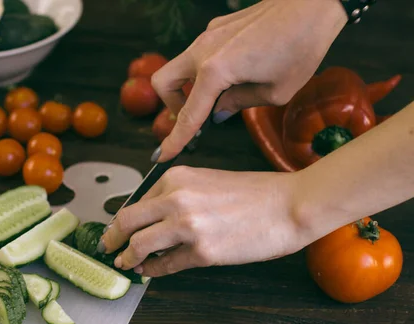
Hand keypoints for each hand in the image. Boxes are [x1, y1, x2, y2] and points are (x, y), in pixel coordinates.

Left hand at [99, 166, 308, 277]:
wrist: (289, 204)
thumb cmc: (255, 193)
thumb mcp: (208, 181)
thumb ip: (178, 196)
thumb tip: (153, 219)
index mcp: (177, 177)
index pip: (137, 201)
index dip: (123, 219)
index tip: (117, 229)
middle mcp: (176, 199)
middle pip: (127, 221)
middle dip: (112, 238)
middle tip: (107, 247)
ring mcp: (187, 226)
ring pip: (139, 245)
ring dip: (128, 257)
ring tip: (125, 263)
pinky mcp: (202, 252)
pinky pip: (166, 265)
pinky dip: (153, 270)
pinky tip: (150, 271)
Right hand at [151, 0, 347, 161]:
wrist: (314, 2)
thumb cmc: (302, 46)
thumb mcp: (275, 92)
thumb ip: (239, 104)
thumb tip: (219, 111)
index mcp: (215, 71)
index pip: (187, 114)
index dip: (175, 140)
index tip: (163, 156)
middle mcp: (203, 50)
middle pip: (163, 82)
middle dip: (171, 105)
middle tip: (195, 118)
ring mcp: (208, 35)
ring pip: (180, 66)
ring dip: (190, 87)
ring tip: (222, 98)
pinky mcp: (218, 27)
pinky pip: (199, 54)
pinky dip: (205, 71)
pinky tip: (235, 75)